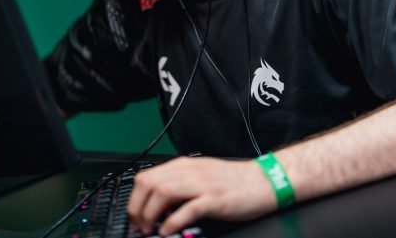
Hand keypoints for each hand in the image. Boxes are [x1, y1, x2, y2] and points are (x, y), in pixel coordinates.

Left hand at [127, 156, 276, 235]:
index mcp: (183, 166)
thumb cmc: (232, 181)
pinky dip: (172, 221)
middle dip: (137, 207)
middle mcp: (189, 171)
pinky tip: (168, 230)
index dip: (134, 198)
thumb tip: (156, 203)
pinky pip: (186, 209)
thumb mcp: (200, 175)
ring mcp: (201, 184)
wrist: (262, 181)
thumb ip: (178, 184)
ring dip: (150, 214)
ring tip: (151, 229)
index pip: (146, 176)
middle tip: (139, 225)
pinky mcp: (214, 199)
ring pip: (162, 193)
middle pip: (149, 184)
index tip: (134, 215)